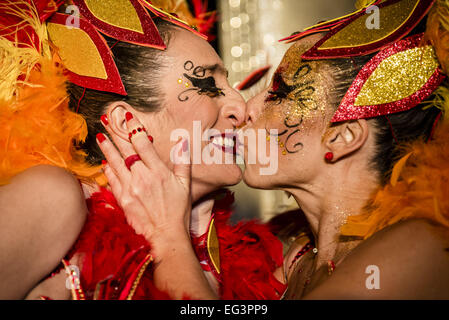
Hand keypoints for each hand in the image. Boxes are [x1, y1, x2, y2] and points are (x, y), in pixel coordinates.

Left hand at [96, 112, 191, 252]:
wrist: (165, 234)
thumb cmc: (178, 210)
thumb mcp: (186, 185)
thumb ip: (183, 162)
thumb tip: (182, 142)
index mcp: (159, 172)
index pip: (143, 144)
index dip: (134, 128)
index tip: (128, 117)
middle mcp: (142, 177)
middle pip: (126, 150)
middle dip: (116, 133)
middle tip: (107, 120)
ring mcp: (130, 188)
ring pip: (115, 163)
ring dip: (107, 148)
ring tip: (100, 136)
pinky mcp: (122, 199)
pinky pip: (112, 180)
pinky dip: (108, 170)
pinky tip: (104, 162)